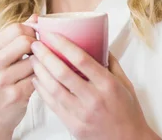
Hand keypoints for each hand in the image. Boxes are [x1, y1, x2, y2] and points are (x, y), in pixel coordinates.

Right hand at [0, 15, 37, 139]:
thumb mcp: (0, 56)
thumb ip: (16, 36)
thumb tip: (36, 16)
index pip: (15, 28)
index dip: (31, 31)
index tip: (35, 39)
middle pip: (25, 40)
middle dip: (38, 45)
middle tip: (39, 53)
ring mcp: (2, 80)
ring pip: (35, 60)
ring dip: (41, 63)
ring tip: (38, 68)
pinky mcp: (15, 95)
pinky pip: (38, 78)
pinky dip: (42, 77)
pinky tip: (39, 80)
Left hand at [30, 32, 159, 139]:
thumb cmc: (128, 112)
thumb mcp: (125, 83)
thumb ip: (111, 63)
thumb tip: (98, 43)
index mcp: (107, 85)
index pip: (81, 59)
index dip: (63, 45)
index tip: (52, 35)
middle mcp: (93, 99)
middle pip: (62, 73)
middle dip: (45, 56)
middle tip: (36, 45)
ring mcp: (81, 114)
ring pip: (53, 89)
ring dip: (40, 72)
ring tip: (33, 60)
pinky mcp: (73, 126)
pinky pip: (52, 105)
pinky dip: (42, 90)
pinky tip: (38, 80)